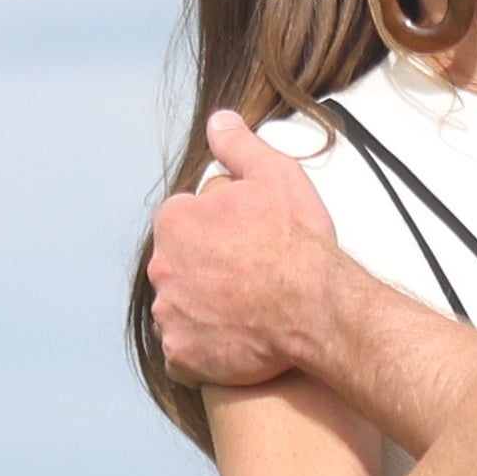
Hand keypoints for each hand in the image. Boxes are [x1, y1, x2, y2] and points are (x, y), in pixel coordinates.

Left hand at [144, 117, 335, 386]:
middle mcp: (162, 266)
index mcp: (176, 220)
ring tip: (241, 316)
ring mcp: (169, 312)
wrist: (314, 306)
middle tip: (245, 283)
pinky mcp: (182, 353)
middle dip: (203, 274)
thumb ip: (238, 146)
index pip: (183, 225)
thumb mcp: (274, 175)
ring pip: (178, 310)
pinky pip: (182, 354)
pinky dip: (201, 351)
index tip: (242, 247)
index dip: (215, 235)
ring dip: (201, 312)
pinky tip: (231, 344)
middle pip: (178, 268)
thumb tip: (218, 122)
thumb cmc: (296, 242)